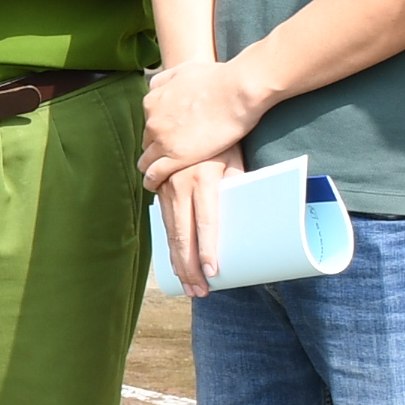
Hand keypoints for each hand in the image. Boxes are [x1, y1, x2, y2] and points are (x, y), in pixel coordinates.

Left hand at [137, 56, 266, 190]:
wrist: (236, 90)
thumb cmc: (217, 78)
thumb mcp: (182, 70)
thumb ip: (165, 79)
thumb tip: (154, 85)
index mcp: (153, 101)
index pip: (150, 122)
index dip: (159, 131)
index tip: (167, 137)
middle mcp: (153, 121)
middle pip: (148, 141)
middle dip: (157, 148)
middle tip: (169, 156)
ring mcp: (163, 140)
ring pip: (147, 160)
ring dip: (151, 167)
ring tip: (157, 177)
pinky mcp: (177, 157)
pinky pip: (155, 175)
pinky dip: (153, 181)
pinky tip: (156, 186)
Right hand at [155, 149, 237, 296]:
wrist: (194, 113)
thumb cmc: (224, 139)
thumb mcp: (235, 159)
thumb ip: (237, 186)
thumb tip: (245, 216)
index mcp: (203, 178)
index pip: (206, 222)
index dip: (208, 249)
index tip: (213, 273)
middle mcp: (180, 184)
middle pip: (183, 234)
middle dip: (190, 267)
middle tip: (199, 292)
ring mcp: (166, 187)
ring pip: (170, 232)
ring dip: (179, 262)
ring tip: (189, 286)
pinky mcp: (159, 188)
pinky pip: (164, 223)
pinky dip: (170, 246)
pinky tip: (176, 264)